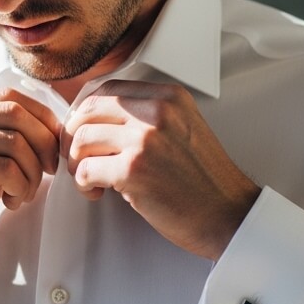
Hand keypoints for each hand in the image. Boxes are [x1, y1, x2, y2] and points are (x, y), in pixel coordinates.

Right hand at [0, 88, 60, 293]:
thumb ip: (0, 142)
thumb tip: (49, 132)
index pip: (8, 95)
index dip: (42, 117)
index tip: (53, 146)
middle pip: (15, 111)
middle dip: (44, 142)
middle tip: (48, 170)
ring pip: (13, 141)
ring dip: (31, 172)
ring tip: (23, 194)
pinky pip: (5, 168)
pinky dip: (20, 186)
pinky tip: (11, 202)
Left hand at [63, 80, 260, 259]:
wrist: (228, 214)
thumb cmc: (204, 180)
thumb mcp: (183, 128)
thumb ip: (148, 116)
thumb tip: (97, 118)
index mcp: (169, 96)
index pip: (109, 89)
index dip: (87, 112)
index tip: (85, 131)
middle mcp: (157, 111)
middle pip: (89, 110)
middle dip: (74, 136)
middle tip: (79, 157)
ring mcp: (145, 140)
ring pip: (81, 139)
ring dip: (77, 162)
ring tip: (90, 179)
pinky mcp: (133, 170)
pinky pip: (85, 170)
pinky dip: (84, 184)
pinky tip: (97, 192)